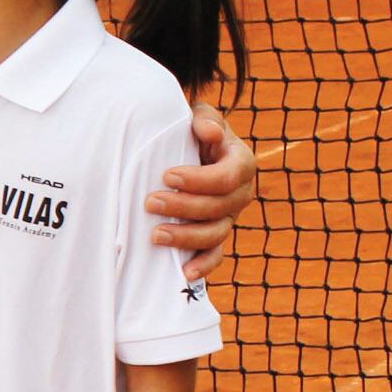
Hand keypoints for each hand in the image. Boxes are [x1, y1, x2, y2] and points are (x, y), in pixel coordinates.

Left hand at [145, 104, 254, 281]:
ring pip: (215, 234)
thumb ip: (205, 119)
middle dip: (183, 206)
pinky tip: (184, 273)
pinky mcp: (215, 236)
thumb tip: (208, 132)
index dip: (199, 179)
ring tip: (155, 235)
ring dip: (186, 237)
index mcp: (241, 163)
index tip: (167, 175)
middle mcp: (240, 193)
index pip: (228, 176)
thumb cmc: (191, 132)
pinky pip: (215, 255)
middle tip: (150, 202)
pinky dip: (203, 265)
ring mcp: (228, 217)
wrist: (188, 150)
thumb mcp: (199, 118)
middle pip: (219, 207)